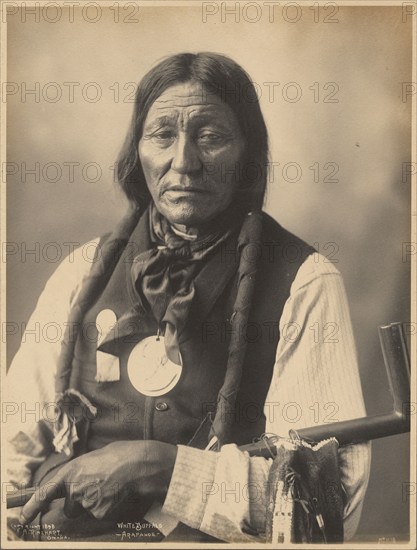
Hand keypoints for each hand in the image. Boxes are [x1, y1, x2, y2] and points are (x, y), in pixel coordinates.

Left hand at [19, 440, 176, 524]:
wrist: (141, 464)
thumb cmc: (121, 455)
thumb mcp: (95, 456)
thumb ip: (81, 470)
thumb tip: (78, 480)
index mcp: (72, 470)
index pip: (46, 491)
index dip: (32, 506)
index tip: (23, 517)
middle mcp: (75, 487)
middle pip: (71, 506)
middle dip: (81, 501)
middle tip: (98, 487)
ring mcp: (87, 501)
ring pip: (86, 510)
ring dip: (95, 503)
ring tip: (111, 487)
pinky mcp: (99, 512)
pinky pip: (100, 514)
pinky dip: (108, 507)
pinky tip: (117, 494)